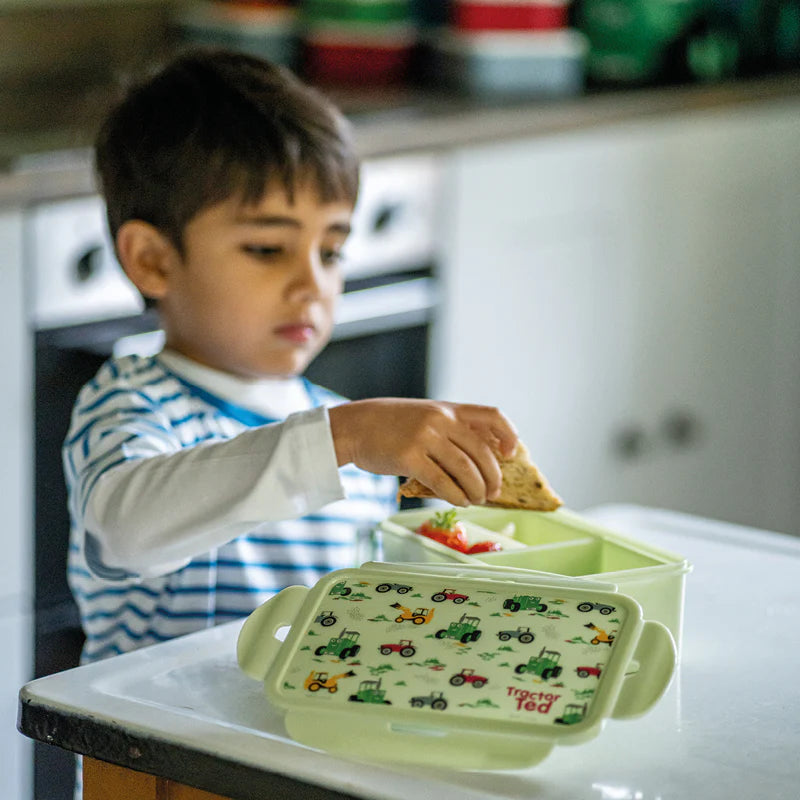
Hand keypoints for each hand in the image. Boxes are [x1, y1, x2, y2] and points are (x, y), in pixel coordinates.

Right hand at [328, 398, 517, 506]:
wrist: (354, 426)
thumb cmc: (389, 425)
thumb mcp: (424, 415)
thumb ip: (449, 429)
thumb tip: (479, 457)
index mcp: (448, 409)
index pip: (492, 416)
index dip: (508, 435)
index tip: (511, 454)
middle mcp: (440, 420)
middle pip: (482, 452)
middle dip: (492, 476)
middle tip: (493, 491)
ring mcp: (425, 438)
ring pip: (464, 469)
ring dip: (476, 490)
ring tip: (476, 500)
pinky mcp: (409, 458)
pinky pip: (442, 482)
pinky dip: (455, 495)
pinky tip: (459, 502)